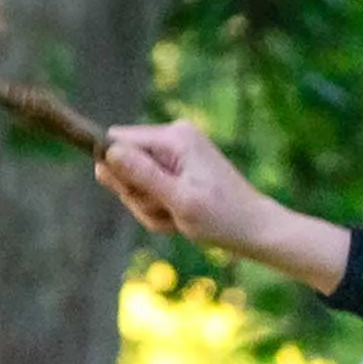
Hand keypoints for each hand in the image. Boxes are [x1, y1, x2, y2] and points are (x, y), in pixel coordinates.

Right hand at [94, 121, 349, 291]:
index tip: (138, 195)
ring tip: (176, 218)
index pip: (116, 141)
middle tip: (166, 214)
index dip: (116, 172)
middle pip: (123, 162)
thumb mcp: (179, 201)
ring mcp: (177, 150)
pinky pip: (151, 186)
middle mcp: (174, 135)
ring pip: (135, 180)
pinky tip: (179, 216)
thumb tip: (108, 152)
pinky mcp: (179, 165)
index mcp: (173, 137)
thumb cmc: (221, 218)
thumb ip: (143, 176)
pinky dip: (159, 207)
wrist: (254, 228)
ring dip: (149, 206)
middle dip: (137, 195)